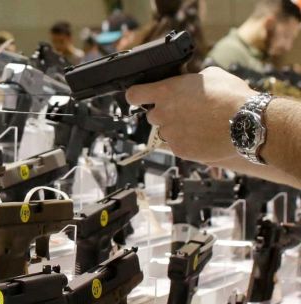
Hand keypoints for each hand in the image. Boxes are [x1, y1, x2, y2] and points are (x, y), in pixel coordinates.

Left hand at [126, 67, 254, 163]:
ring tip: (200, 124)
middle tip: (186, 111)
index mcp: (166, 92)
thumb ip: (189, 81)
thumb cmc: (231, 96)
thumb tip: (187, 84)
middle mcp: (162, 113)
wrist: (247, 124)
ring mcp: (169, 134)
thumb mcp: (210, 75)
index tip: (140, 97)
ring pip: (166, 131)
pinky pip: (177, 144)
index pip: (134, 94)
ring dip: (177, 128)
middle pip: (153, 115)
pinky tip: (203, 135)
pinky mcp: (179, 150)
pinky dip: (187, 141)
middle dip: (165, 113)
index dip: (137, 95)